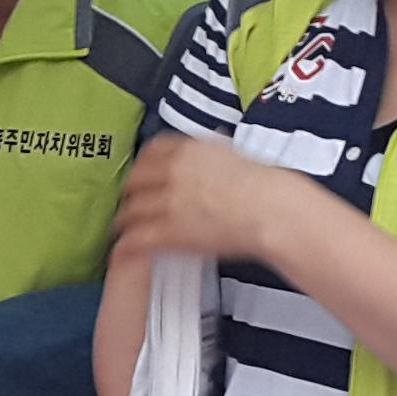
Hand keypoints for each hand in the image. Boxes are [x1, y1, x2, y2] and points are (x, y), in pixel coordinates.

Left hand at [111, 132, 317, 267]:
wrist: (271, 210)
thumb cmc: (264, 186)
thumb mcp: (234, 153)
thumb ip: (213, 151)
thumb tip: (212, 146)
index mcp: (188, 150)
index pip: (150, 151)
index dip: (142, 165)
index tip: (142, 173)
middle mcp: (172, 172)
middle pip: (134, 180)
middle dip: (130, 193)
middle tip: (131, 202)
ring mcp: (168, 202)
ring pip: (131, 211)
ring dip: (126, 221)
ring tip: (125, 229)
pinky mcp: (169, 232)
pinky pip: (136, 239)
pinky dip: (127, 245)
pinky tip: (126, 249)